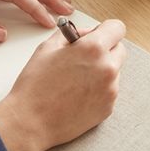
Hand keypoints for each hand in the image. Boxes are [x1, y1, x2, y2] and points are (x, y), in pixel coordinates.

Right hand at [0, 20, 126, 150]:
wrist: (30, 122)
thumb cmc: (34, 85)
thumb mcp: (47, 48)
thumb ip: (71, 35)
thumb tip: (85, 34)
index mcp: (93, 49)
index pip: (117, 28)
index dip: (106, 30)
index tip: (98, 35)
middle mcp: (107, 68)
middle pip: (119, 49)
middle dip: (105, 49)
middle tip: (84, 57)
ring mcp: (111, 90)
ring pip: (114, 71)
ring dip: (101, 70)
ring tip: (76, 80)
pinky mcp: (108, 108)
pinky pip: (109, 90)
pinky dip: (99, 89)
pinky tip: (78, 94)